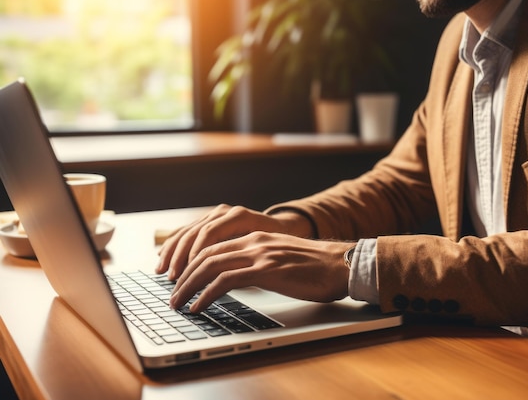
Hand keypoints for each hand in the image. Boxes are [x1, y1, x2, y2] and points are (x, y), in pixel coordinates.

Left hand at [169, 231, 353, 311]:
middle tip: (172, 295)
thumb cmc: (316, 266)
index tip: (180, 280)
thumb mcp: (281, 257)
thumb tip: (239, 278)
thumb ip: (259, 261)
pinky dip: (207, 294)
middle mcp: (253, 241)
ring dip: (189, 286)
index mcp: (255, 237)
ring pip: (210, 266)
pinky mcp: (265, 270)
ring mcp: (259, 254)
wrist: (341, 264)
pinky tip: (199, 306)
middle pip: (205, 255)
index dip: (191, 263)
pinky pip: (225, 281)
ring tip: (178, 303)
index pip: (212, 246)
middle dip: (183, 276)